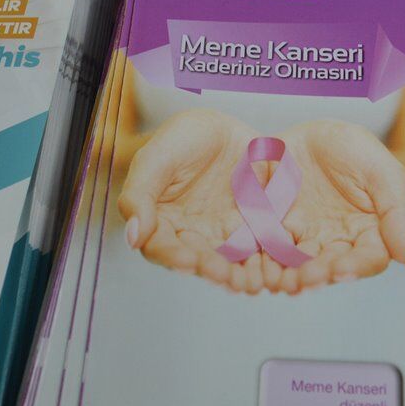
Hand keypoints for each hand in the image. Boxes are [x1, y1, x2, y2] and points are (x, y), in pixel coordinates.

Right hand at [118, 109, 262, 289]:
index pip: (160, 246)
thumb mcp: (157, 156)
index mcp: (159, 221)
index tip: (187, 260)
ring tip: (247, 279)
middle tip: (222, 274)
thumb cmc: (185, 137)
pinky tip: (271, 266)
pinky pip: (259, 249)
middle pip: (196, 260)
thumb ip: (139, 194)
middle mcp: (190, 234)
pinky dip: (264, 260)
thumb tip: (133, 237)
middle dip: (209, 268)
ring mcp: (222, 234)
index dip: (172, 256)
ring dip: (238, 273)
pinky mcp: (253, 229)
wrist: (229, 127)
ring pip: (228, 261)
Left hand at [271, 119, 404, 293]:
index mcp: (371, 230)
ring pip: (303, 265)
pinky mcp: (277, 229)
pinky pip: (272, 250)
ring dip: (294, 276)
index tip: (341, 269)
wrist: (304, 130)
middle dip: (321, 274)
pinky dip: (268, 263)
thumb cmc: (350, 147)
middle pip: (333, 267)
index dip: (357, 267)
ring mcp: (308, 237)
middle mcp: (340, 241)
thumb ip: (396, 210)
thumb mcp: (380, 170)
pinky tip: (264, 269)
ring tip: (286, 280)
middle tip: (308, 277)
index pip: (370, 258)